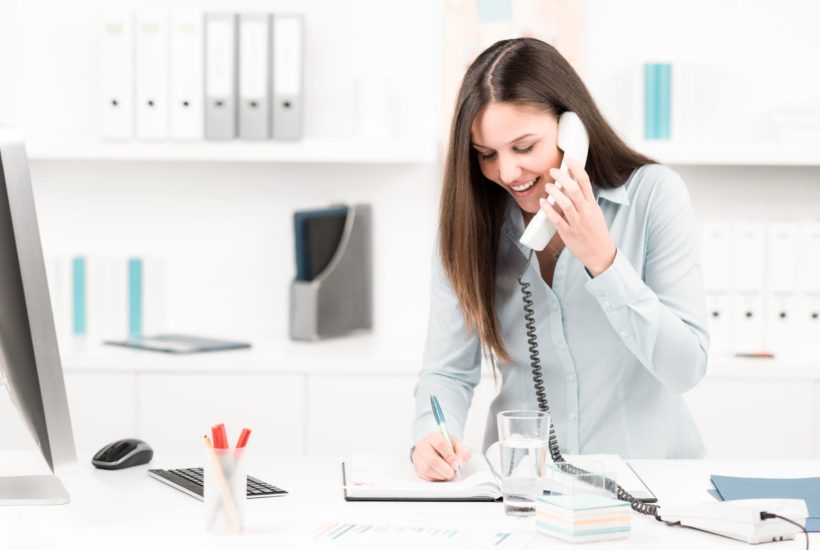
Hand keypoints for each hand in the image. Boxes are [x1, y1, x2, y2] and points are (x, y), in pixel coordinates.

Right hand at [412, 431, 471, 480]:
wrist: (434, 448)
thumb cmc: (445, 446)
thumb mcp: (456, 445)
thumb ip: (463, 452)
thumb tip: (460, 462)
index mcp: (433, 436)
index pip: (440, 444)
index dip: (449, 456)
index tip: (456, 464)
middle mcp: (423, 445)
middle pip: (432, 459)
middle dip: (445, 469)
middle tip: (452, 472)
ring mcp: (417, 456)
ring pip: (427, 469)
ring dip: (440, 475)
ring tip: (447, 474)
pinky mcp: (416, 466)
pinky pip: (425, 476)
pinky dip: (435, 478)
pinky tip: (441, 474)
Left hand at [539, 157, 615, 276]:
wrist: (600, 253)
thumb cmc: (596, 232)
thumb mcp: (595, 212)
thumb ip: (584, 199)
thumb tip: (573, 184)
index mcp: (592, 205)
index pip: (585, 182)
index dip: (577, 168)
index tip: (569, 159)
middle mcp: (585, 212)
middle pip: (574, 190)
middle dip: (562, 178)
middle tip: (553, 171)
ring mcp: (576, 223)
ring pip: (565, 204)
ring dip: (554, 193)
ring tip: (547, 186)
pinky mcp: (568, 233)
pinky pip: (557, 219)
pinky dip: (548, 210)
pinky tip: (542, 203)